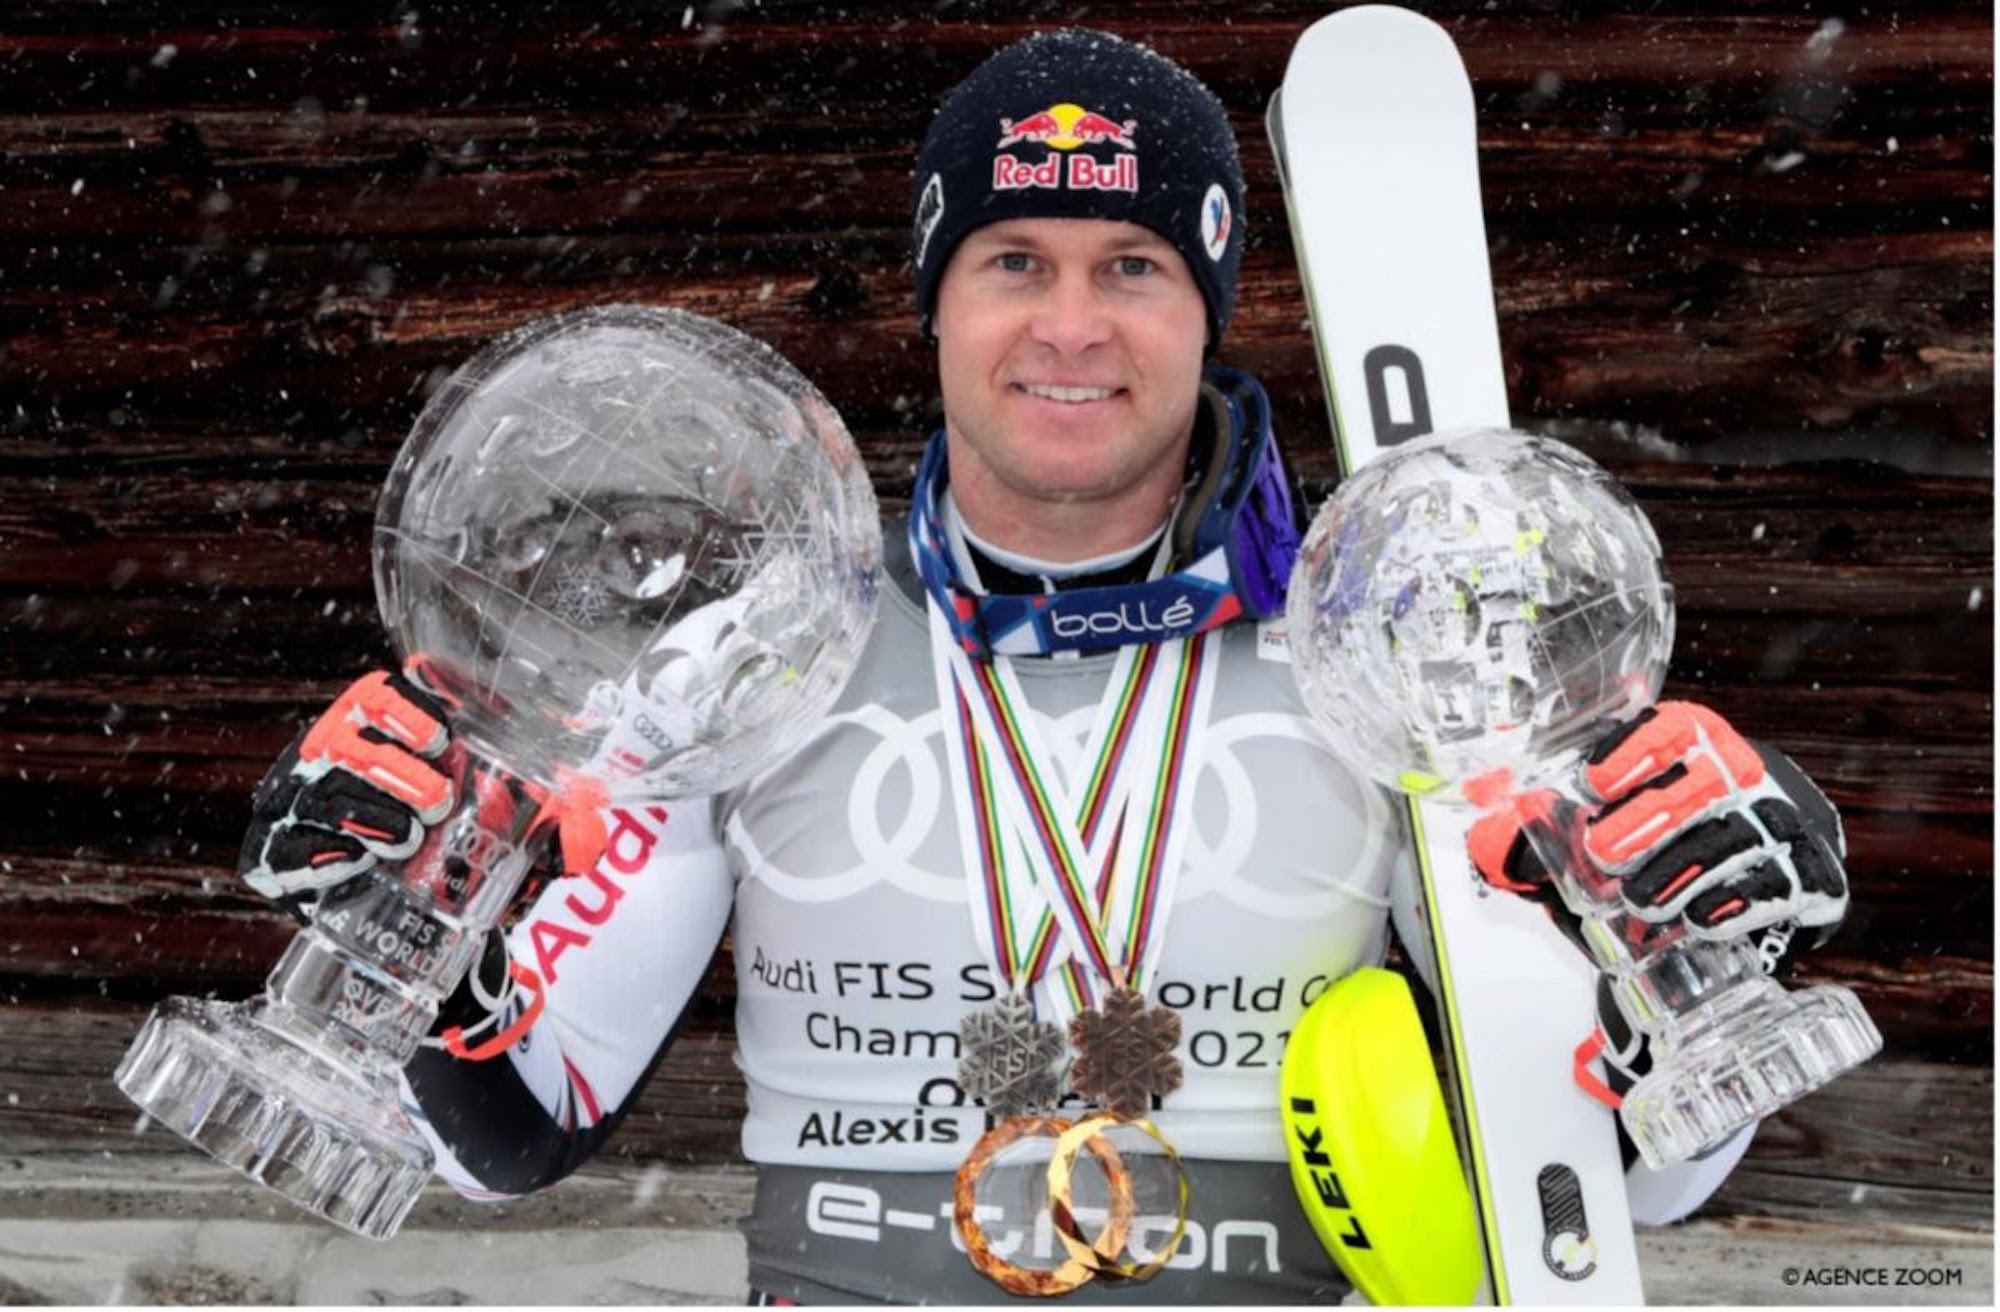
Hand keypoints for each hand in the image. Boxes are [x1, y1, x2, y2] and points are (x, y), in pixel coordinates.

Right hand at [239, 667, 456, 911]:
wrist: (358, 895)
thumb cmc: (410, 830)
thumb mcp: (444, 790)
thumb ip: (467, 760)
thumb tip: (513, 725)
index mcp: (360, 728)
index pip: (376, 698)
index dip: (405, 712)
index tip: (438, 742)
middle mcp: (318, 756)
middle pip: (350, 748)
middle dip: (399, 774)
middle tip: (437, 803)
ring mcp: (288, 802)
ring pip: (324, 797)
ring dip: (373, 818)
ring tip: (408, 839)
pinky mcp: (270, 853)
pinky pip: (289, 848)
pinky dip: (327, 855)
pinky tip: (358, 859)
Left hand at [1470, 701, 1848, 947]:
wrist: (1754, 872)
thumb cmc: (1664, 839)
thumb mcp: (1601, 827)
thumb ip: (1540, 834)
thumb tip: (1486, 843)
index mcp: (1693, 745)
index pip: (1671, 728)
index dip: (1634, 751)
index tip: (1594, 784)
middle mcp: (1743, 777)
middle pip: (1701, 785)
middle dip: (1652, 819)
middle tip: (1606, 853)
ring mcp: (1780, 825)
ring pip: (1736, 838)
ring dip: (1684, 870)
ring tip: (1642, 899)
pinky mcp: (1809, 876)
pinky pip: (1780, 883)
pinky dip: (1739, 902)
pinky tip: (1703, 918)